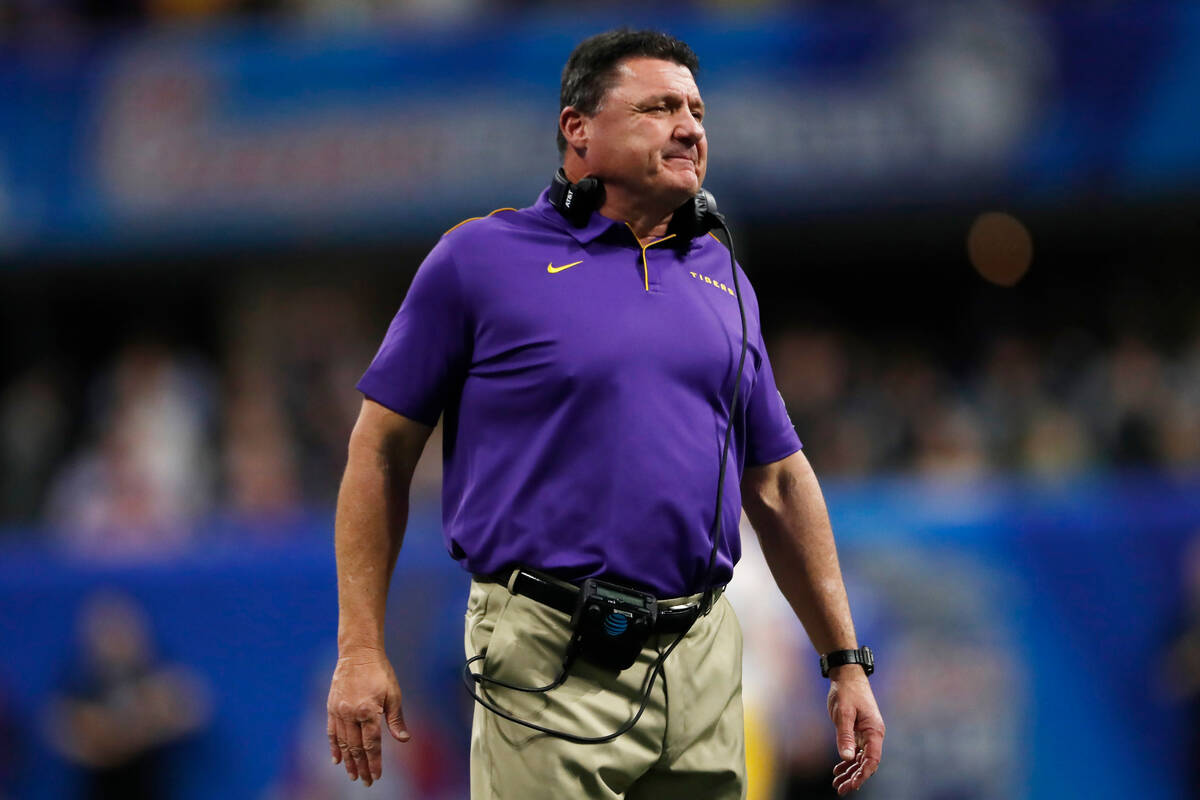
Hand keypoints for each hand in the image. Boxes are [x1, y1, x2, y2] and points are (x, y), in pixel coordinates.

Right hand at [326, 647, 409, 786]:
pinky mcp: (331, 707)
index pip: (371, 744)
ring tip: (353, 775)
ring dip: (348, 761)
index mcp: (369, 711)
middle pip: (356, 748)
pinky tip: (336, 759)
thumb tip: (404, 740)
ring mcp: (339, 711)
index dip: (374, 762)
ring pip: (342, 743)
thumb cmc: (380, 672)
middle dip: (361, 767)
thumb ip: (396, 720)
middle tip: (365, 782)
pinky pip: (331, 732)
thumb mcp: (394, 694)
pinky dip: (334, 747)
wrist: (358, 654)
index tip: (377, 776)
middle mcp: (351, 714)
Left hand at [827, 666, 883, 794]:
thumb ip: (845, 735)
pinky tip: (838, 770)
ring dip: (850, 772)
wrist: (846, 675)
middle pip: (867, 762)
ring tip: (838, 784)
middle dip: (855, 778)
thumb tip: (847, 758)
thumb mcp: (844, 713)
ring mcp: (866, 734)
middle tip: (841, 789)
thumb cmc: (847, 691)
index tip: (853, 785)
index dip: (864, 774)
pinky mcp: (858, 731)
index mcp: (874, 731)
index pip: (872, 759)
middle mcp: (873, 734)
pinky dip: (847, 761)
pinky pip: (855, 751)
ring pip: (860, 759)